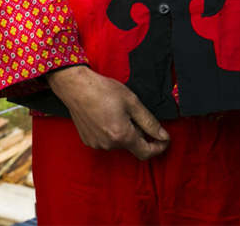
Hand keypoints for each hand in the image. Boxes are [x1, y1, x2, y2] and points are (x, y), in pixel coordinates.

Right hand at [47, 66, 169, 160]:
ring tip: (117, 111)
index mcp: (122, 136)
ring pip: (119, 143)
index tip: (164, 139)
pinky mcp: (88, 140)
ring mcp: (97, 144)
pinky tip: (106, 115)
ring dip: (124, 132)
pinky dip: (112, 132)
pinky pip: (107, 140)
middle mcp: (109, 145)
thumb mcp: (132, 102)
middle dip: (139, 133)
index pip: (146, 152)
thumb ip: (149, 122)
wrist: (75, 86)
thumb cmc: (103, 90)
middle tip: (134, 112)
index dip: (158, 147)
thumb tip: (163, 136)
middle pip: (133, 145)